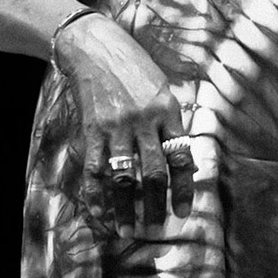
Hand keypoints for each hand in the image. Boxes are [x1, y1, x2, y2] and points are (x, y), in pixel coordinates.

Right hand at [55, 13, 193, 227]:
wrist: (96, 47)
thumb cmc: (135, 67)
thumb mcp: (162, 89)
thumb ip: (171, 123)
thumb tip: (184, 160)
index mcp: (167, 111)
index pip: (180, 157)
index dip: (184, 189)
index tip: (184, 213)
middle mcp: (144, 122)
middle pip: (153, 173)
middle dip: (155, 205)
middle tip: (156, 228)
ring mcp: (116, 127)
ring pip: (123, 177)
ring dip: (126, 208)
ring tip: (130, 231)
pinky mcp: (92, 130)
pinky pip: (94, 170)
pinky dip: (97, 195)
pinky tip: (101, 214)